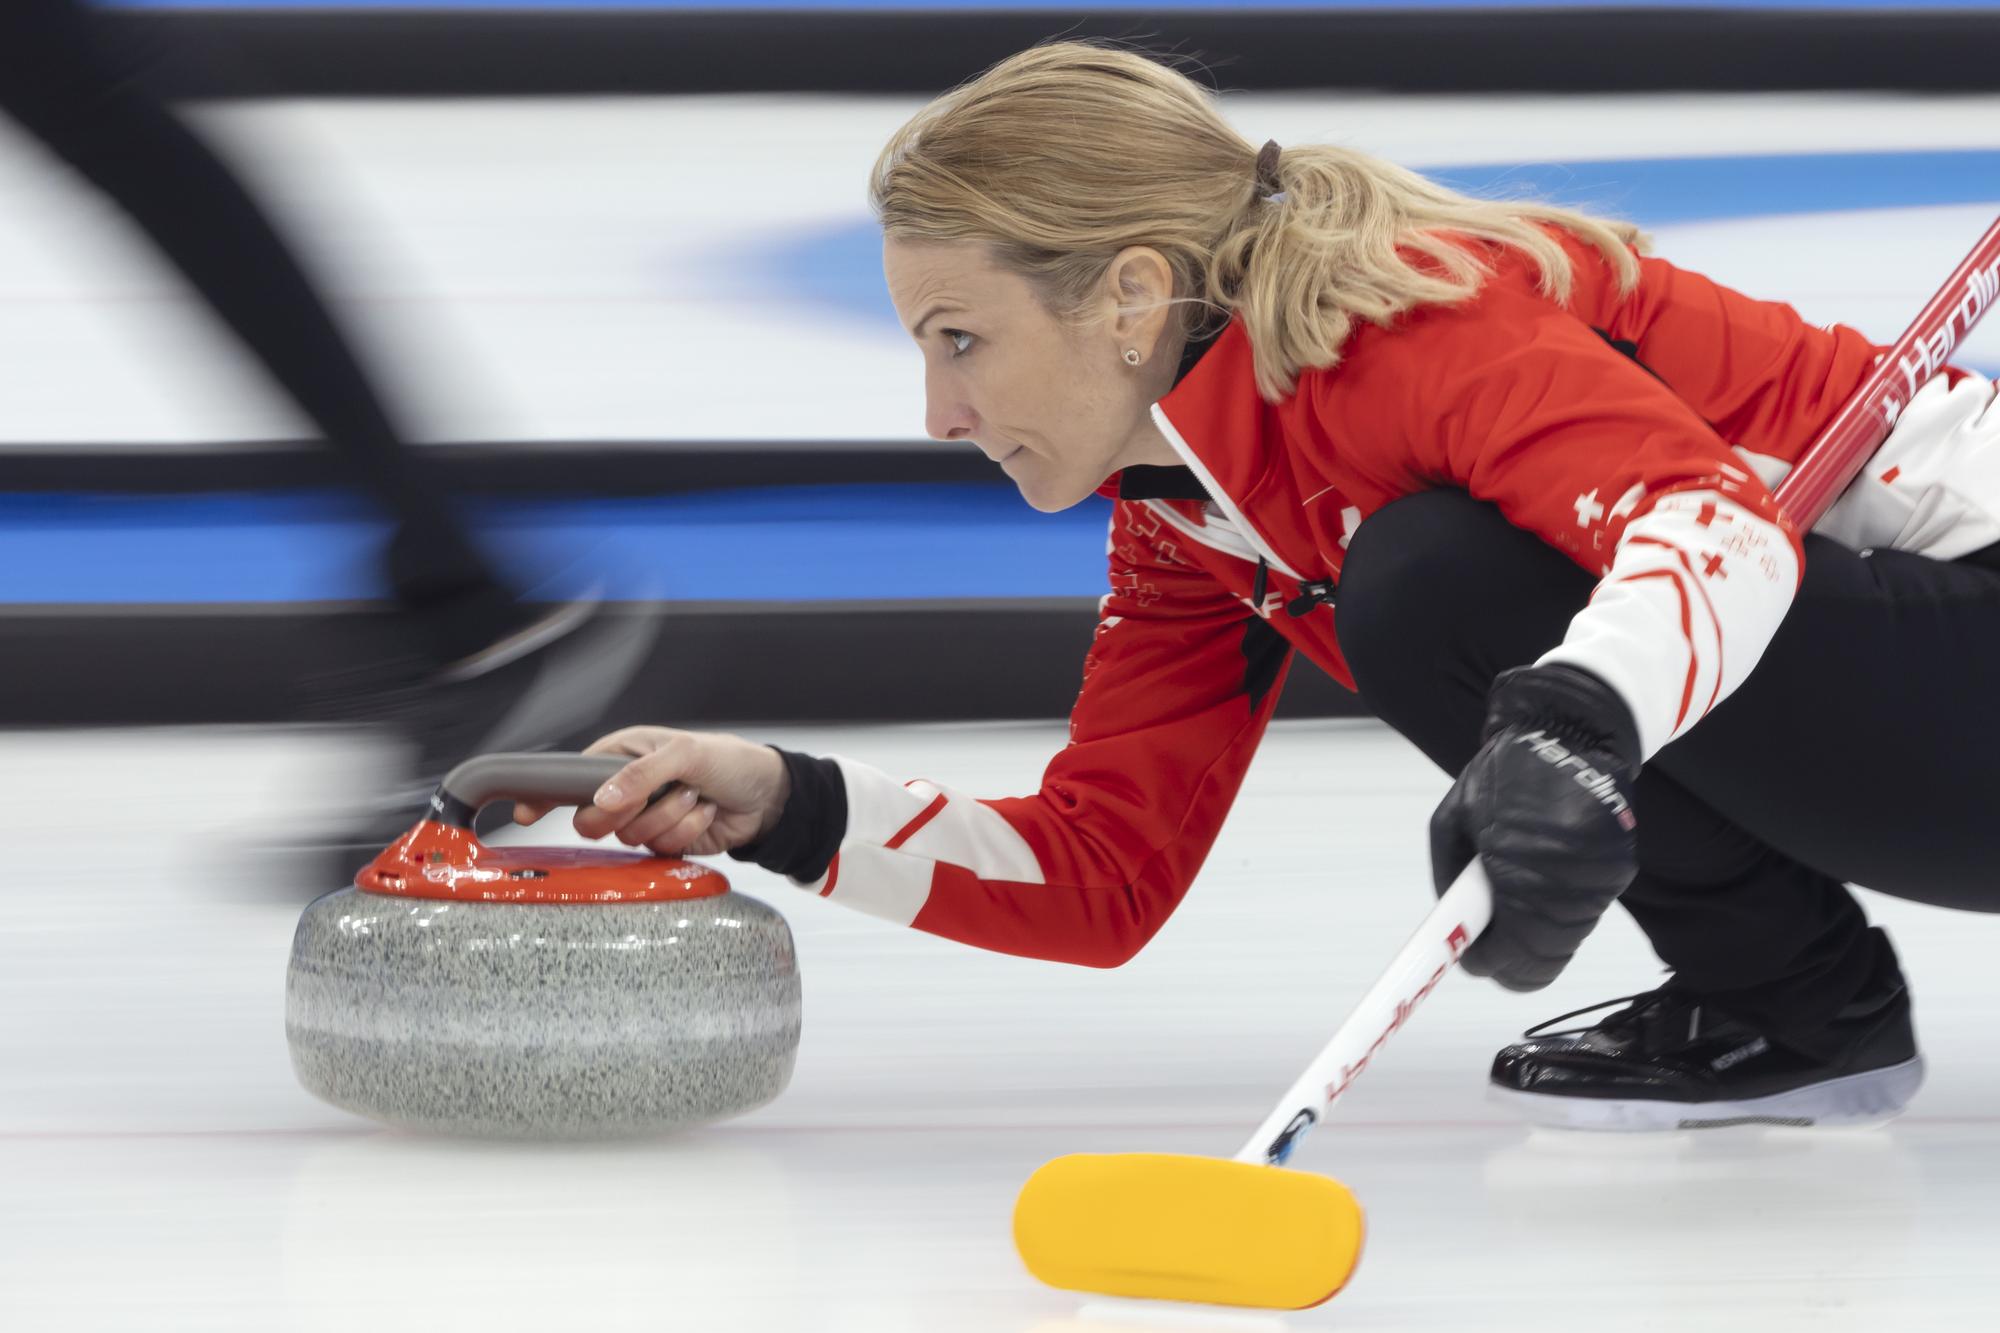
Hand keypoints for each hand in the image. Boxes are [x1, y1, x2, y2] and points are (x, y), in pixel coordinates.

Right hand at [513, 726, 792, 856]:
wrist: (767, 795)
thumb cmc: (727, 759)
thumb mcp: (685, 753)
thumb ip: (641, 774)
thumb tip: (602, 800)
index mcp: (620, 756)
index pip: (569, 778)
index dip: (544, 796)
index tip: (525, 813)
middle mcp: (625, 788)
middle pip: (591, 821)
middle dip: (628, 813)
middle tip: (658, 795)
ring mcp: (643, 818)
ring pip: (629, 839)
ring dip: (669, 819)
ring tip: (694, 796)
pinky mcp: (664, 843)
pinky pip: (658, 850)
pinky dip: (685, 835)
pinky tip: (703, 815)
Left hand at [1429, 664, 1641, 991]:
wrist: (1574, 731)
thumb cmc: (1507, 770)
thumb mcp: (1453, 820)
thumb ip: (1451, 878)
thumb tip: (1454, 926)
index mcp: (1523, 870)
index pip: (1512, 956)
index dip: (1485, 963)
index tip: (1468, 958)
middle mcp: (1572, 885)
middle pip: (1543, 962)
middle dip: (1510, 960)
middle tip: (1485, 939)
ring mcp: (1603, 881)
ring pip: (1565, 941)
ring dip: (1534, 934)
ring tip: (1513, 895)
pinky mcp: (1622, 871)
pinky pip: (1584, 914)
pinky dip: (1557, 911)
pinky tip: (1541, 879)